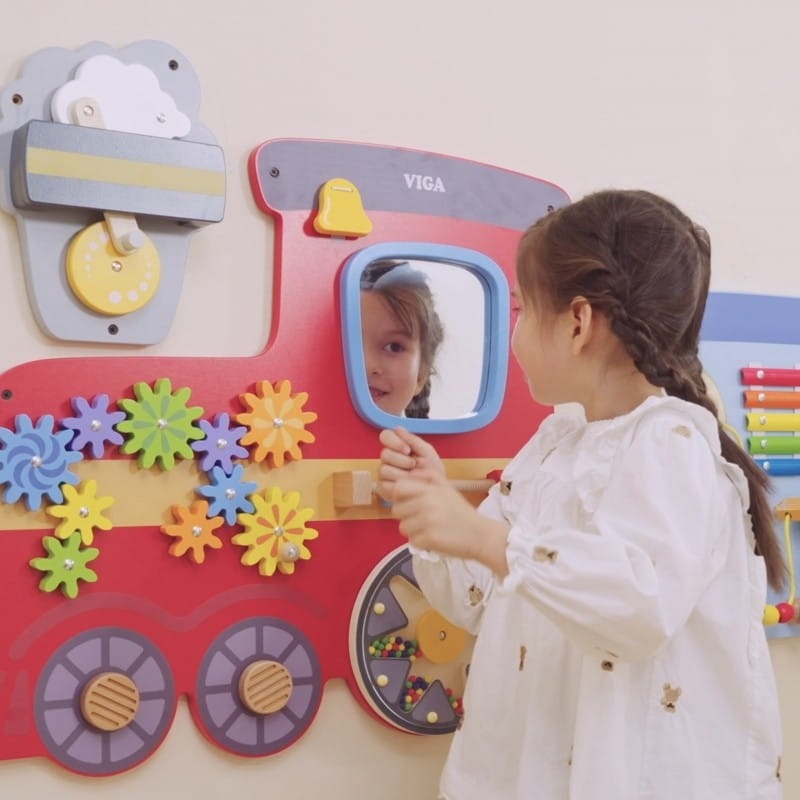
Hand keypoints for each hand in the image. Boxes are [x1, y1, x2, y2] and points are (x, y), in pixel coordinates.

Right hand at [377, 426, 443, 499]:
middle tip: (414, 465)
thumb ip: (413, 440)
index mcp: (397, 447)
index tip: (408, 450)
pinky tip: (407, 485)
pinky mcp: (383, 488)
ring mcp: (384, 473)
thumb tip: (398, 429)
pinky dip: (398, 484)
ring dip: (401, 473)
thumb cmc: (433, 471)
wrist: (436, 491)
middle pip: (384, 453)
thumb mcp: (427, 452)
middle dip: (402, 460)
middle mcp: (388, 459)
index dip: (394, 441)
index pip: (385, 436)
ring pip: (384, 469)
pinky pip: (384, 483)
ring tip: (413, 477)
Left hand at [388, 469, 510, 575]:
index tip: (408, 503)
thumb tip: (410, 473)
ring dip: (413, 530)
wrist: (480, 535)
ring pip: (403, 527)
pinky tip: (435, 538)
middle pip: (397, 510)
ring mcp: (428, 521)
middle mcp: (427, 503)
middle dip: (407, 516)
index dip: (399, 496)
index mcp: (429, 489)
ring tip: (430, 529)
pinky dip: (421, 542)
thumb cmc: (461, 512)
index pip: (398, 488)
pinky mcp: (430, 538)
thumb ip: (428, 477)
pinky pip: (412, 541)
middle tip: (423, 519)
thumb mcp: (447, 488)